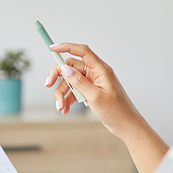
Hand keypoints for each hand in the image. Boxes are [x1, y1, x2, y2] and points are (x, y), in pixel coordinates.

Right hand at [45, 43, 168, 172]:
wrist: (124, 125)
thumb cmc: (116, 111)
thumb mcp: (95, 96)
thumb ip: (79, 82)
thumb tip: (65, 69)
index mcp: (100, 70)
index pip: (82, 52)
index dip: (67, 47)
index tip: (52, 48)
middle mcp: (95, 73)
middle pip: (70, 68)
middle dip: (58, 77)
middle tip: (48, 85)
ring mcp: (91, 83)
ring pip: (69, 82)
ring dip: (61, 94)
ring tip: (61, 107)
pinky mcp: (88, 92)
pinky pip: (72, 91)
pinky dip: (66, 100)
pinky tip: (65, 109)